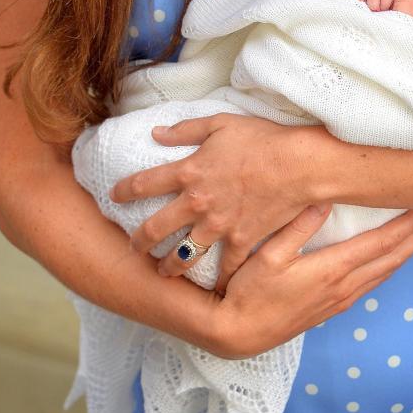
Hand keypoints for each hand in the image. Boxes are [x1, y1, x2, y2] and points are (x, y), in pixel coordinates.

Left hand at [110, 113, 331, 288]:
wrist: (299, 165)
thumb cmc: (263, 140)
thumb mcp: (221, 124)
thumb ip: (186, 130)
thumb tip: (156, 133)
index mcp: (188, 172)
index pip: (143, 183)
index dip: (123, 191)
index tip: (113, 197)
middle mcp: (197, 203)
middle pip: (154, 228)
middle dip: (138, 241)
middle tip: (132, 248)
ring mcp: (218, 225)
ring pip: (183, 254)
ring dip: (169, 266)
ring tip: (163, 272)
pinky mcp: (242, 240)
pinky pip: (226, 266)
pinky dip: (221, 279)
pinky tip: (214, 288)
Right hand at [207, 205, 412, 358]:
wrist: (239, 333)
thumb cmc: (249, 291)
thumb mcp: (270, 254)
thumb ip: (299, 226)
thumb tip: (325, 199)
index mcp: (333, 269)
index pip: (382, 242)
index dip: (408, 224)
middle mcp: (344, 286)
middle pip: (392, 257)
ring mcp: (340, 300)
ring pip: (385, 272)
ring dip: (407, 252)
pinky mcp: (333, 308)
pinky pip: (372, 283)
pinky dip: (389, 267)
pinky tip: (391, 261)